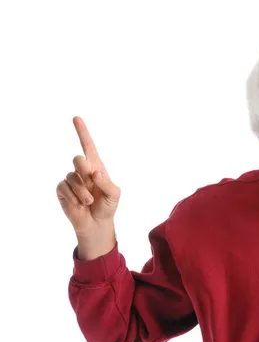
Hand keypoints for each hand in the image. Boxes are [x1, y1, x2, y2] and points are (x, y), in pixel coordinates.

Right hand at [56, 116, 120, 235]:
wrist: (97, 223)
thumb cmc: (107, 206)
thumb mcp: (114, 194)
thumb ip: (106, 182)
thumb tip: (94, 172)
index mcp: (96, 167)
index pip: (88, 146)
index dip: (82, 132)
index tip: (76, 118)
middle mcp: (82, 171)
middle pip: (78, 159)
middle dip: (84, 169)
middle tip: (91, 180)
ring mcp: (71, 180)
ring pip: (72, 178)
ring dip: (82, 192)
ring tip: (89, 202)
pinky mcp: (62, 190)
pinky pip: (64, 188)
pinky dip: (74, 198)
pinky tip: (79, 205)